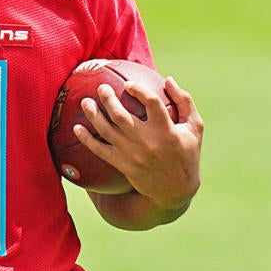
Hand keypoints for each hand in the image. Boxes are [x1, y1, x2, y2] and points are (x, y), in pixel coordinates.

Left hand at [74, 76, 203, 211]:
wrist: (176, 190)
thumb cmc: (187, 154)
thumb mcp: (194, 127)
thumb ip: (184, 101)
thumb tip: (168, 79)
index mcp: (167, 131)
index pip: (151, 104)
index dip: (138, 90)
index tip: (128, 84)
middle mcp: (148, 142)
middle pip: (121, 116)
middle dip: (108, 99)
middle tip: (101, 88)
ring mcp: (133, 155)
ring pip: (107, 131)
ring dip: (93, 114)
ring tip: (85, 102)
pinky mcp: (124, 166)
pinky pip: (100, 150)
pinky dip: (86, 139)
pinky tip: (75, 128)